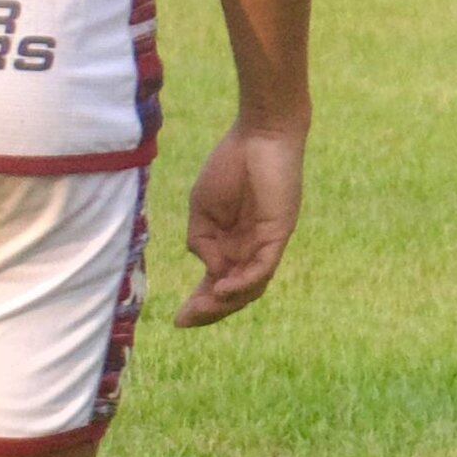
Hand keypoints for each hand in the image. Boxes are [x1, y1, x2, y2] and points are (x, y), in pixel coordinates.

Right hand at [174, 119, 304, 325]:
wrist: (259, 135)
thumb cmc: (230, 166)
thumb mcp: (202, 210)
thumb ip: (201, 242)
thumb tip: (209, 270)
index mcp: (231, 244)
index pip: (218, 284)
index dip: (200, 303)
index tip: (176, 320)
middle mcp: (251, 249)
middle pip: (235, 293)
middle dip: (209, 311)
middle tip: (183, 321)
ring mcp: (266, 242)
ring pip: (251, 286)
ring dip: (225, 302)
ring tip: (200, 309)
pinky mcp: (279, 232)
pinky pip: (264, 266)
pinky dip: (244, 281)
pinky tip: (221, 287)